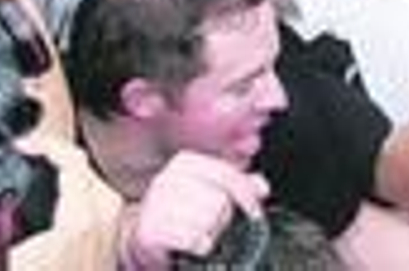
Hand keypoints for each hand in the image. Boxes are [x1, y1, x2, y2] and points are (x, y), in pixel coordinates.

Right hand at [120, 151, 266, 269]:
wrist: (146, 239)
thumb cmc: (182, 213)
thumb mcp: (210, 191)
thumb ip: (239, 185)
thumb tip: (262, 187)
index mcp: (185, 162)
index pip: (228, 175)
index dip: (246, 195)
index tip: (255, 212)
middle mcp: (168, 178)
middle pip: (220, 200)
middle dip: (222, 218)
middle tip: (210, 225)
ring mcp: (156, 204)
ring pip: (208, 220)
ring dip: (209, 232)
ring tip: (197, 232)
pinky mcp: (150, 230)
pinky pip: (193, 239)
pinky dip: (198, 246)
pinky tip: (191, 245)